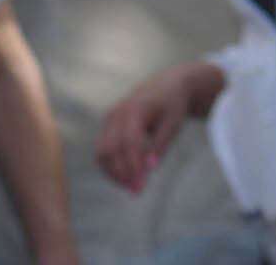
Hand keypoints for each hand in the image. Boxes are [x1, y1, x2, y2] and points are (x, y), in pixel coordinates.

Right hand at [95, 62, 219, 194]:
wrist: (168, 85)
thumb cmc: (173, 106)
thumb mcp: (173, 124)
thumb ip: (160, 145)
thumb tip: (147, 170)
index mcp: (137, 108)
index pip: (129, 141)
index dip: (132, 165)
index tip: (139, 185)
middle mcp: (118, 112)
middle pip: (109, 149)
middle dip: (120, 172)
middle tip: (136, 191)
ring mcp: (109, 117)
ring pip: (101, 152)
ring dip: (113, 172)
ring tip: (132, 186)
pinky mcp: (107, 124)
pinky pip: (103, 149)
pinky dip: (112, 165)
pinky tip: (126, 176)